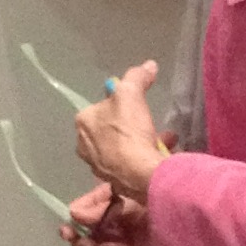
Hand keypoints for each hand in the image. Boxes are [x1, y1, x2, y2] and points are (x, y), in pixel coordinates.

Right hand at [62, 181, 146, 245]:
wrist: (179, 199)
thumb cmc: (149, 186)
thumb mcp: (118, 187)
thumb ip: (96, 203)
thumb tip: (74, 214)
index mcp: (107, 203)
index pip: (82, 217)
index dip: (72, 226)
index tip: (67, 232)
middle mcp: (113, 221)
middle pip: (87, 240)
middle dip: (82, 245)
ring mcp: (125, 238)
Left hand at [75, 60, 169, 199]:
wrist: (139, 173)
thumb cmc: (129, 130)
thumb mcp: (131, 93)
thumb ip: (137, 77)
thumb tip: (148, 65)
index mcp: (83, 122)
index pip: (100, 106)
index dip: (119, 103)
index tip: (136, 104)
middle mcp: (84, 145)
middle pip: (110, 128)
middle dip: (131, 124)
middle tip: (148, 122)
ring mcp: (97, 165)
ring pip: (120, 147)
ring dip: (140, 140)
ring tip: (162, 137)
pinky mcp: (113, 180)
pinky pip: (128, 163)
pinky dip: (142, 156)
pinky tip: (159, 153)